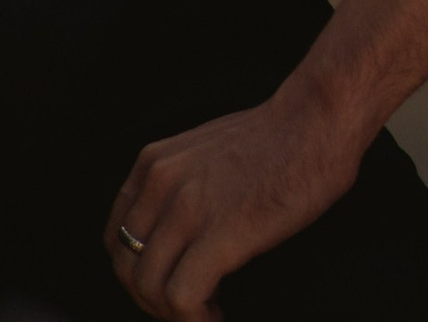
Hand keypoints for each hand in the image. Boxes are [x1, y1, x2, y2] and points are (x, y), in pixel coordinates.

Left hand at [105, 92, 360, 317]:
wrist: (312, 124)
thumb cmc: (270, 143)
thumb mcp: (201, 154)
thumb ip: (177, 186)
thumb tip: (173, 234)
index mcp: (153, 164)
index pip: (115, 237)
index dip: (137, 275)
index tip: (168, 287)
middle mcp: (160, 182)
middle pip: (126, 267)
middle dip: (153, 301)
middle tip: (187, 309)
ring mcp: (188, 207)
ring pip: (148, 286)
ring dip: (174, 314)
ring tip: (206, 312)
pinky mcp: (222, 233)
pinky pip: (183, 295)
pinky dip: (195, 319)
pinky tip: (217, 314)